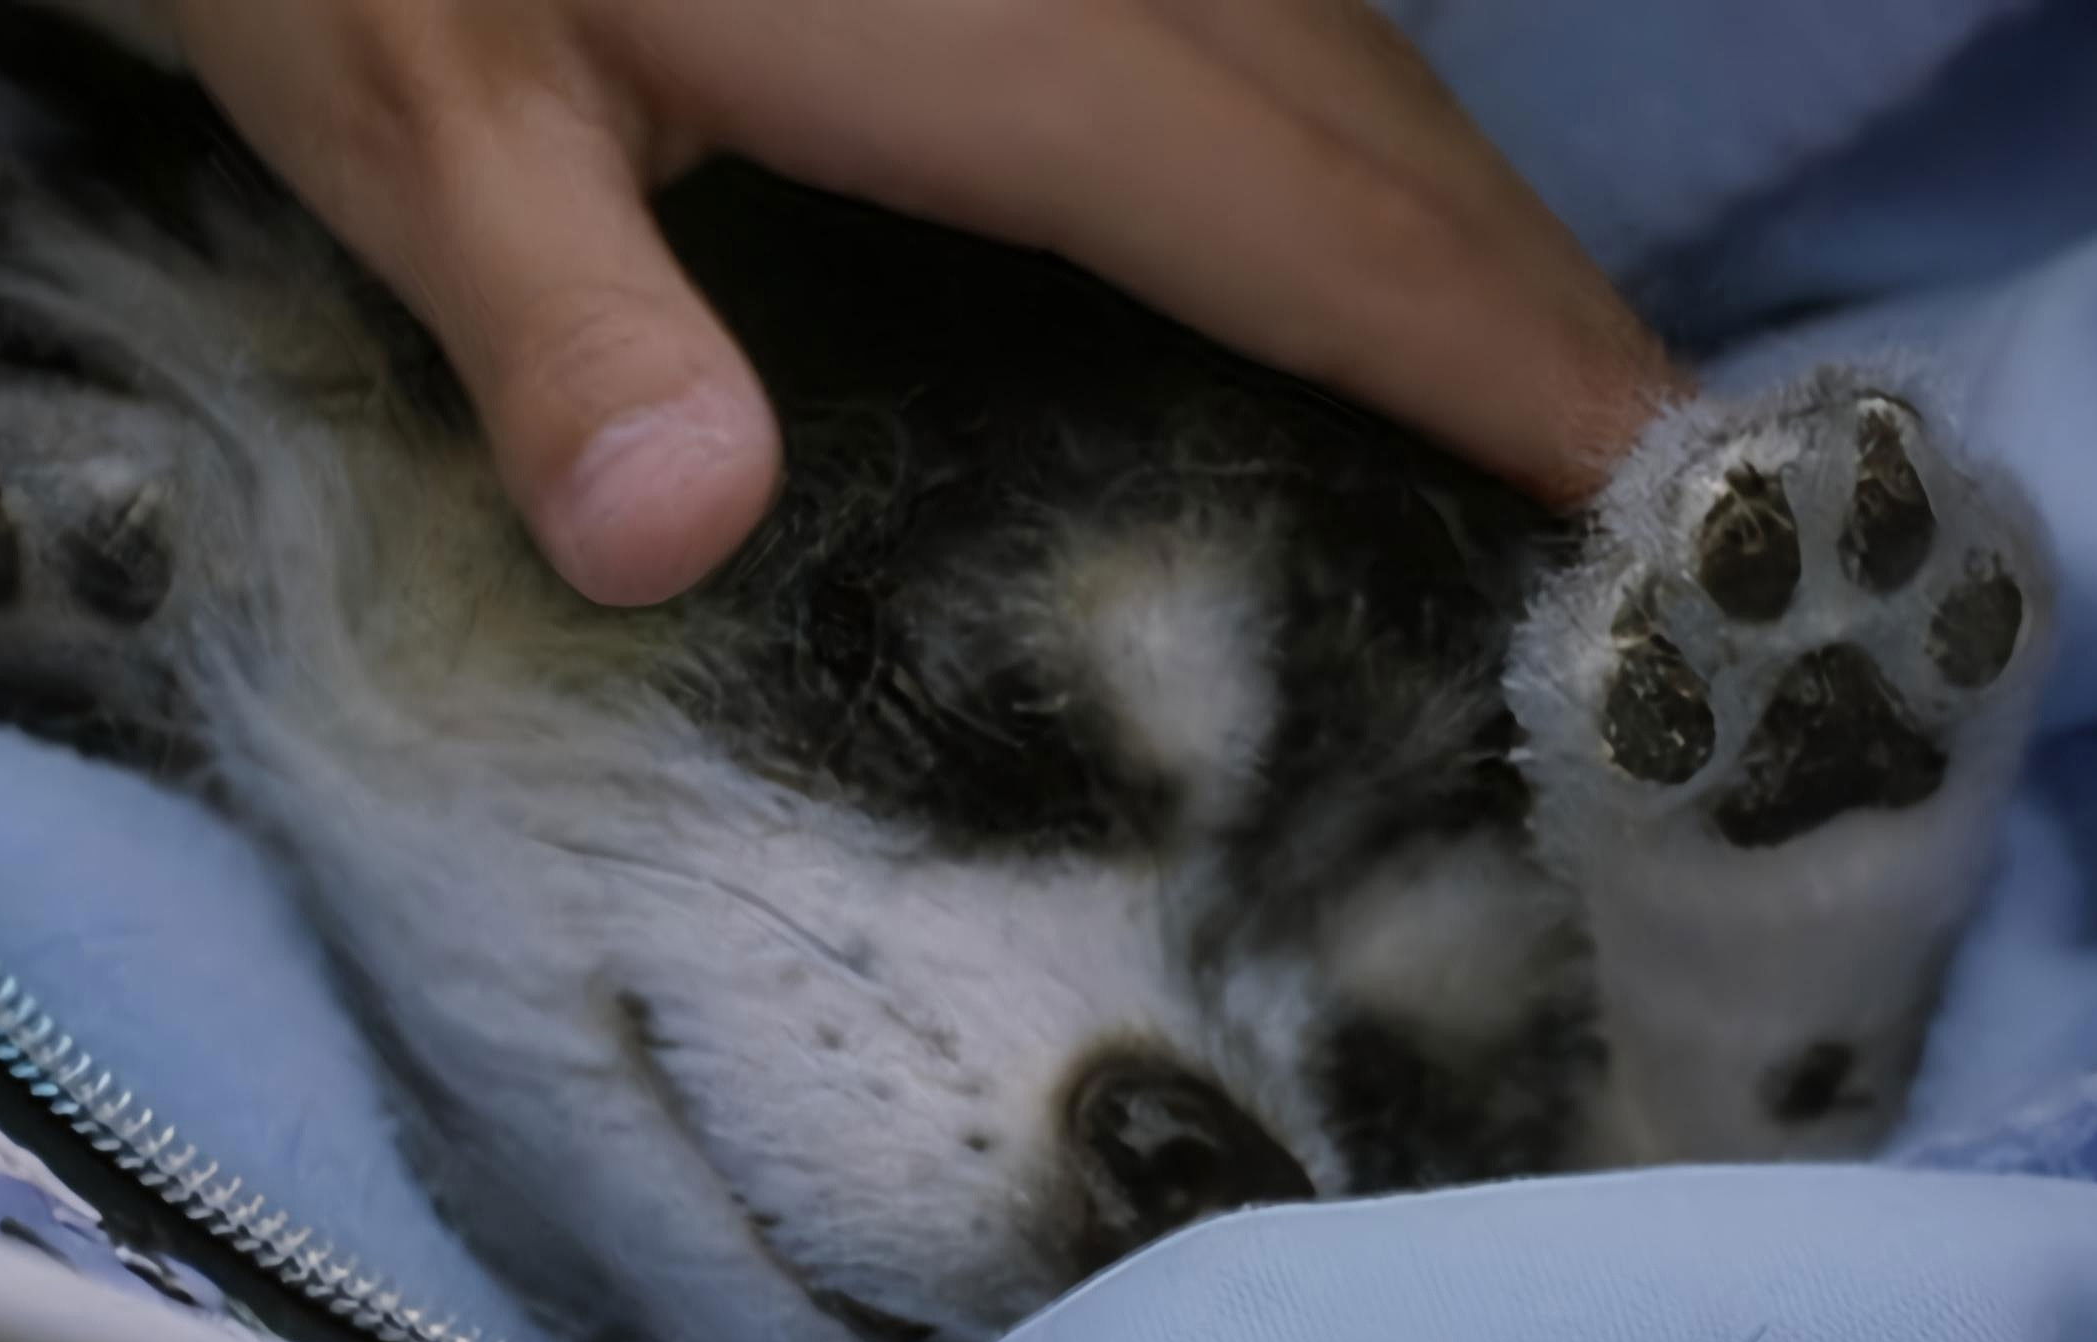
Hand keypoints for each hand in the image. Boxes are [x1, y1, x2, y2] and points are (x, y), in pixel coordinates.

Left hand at [152, 0, 1675, 605]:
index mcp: (995, 18)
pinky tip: (1357, 235)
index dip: (1499, 375)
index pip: (1316, 229)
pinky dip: (1359, 153)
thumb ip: (555, 316)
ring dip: (1471, 243)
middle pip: (1391, 149)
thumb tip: (670, 535)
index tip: (1668, 503)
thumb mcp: (407, 98)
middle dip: (1545, 331)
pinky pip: (1275, 31)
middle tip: (1689, 520)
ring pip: (1357, 72)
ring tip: (1570, 413)